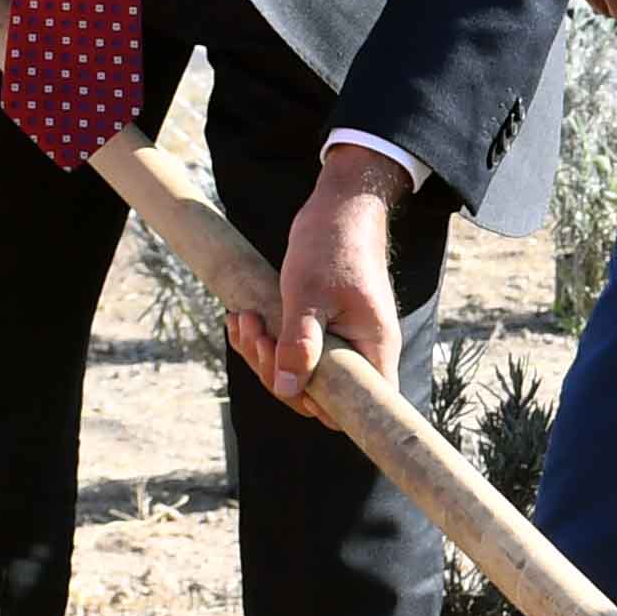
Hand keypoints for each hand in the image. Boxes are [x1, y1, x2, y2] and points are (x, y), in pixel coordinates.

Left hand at [233, 145, 412, 408]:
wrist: (339, 210)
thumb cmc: (332, 245)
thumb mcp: (308, 293)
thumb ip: (299, 343)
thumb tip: (288, 389)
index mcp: (373, 347)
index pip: (357, 404)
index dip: (319, 405)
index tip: (285, 375)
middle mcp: (362, 350)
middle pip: (318, 392)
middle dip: (276, 370)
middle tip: (254, 331)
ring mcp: (342, 341)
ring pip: (299, 372)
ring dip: (263, 353)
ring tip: (243, 319)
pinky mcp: (323, 330)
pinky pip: (291, 351)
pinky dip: (264, 340)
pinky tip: (243, 319)